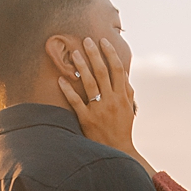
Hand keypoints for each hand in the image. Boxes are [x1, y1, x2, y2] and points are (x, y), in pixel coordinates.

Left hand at [58, 37, 145, 168]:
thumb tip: (124, 73)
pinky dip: (68, 90)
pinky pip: (76, 102)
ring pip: (90, 83)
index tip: (103, 41)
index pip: (117, 69)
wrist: (117, 151)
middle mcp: (112, 100)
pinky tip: (61, 79)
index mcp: (122, 96)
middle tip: (86, 40)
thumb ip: (127, 90)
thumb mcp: (129, 108)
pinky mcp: (87, 120)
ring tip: (74, 53)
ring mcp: (99, 110)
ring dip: (82, 66)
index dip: (110, 53)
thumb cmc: (122, 128)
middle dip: (94, 54)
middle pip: (102, 72)